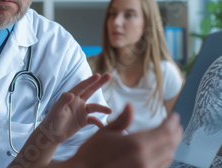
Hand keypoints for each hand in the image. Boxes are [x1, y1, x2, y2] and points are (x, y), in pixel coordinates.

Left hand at [8, 73, 111, 167]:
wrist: (52, 135)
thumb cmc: (52, 121)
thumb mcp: (56, 110)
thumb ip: (63, 101)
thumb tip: (71, 94)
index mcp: (71, 97)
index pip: (82, 87)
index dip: (90, 81)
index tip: (98, 75)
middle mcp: (77, 102)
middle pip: (90, 91)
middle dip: (99, 83)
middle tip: (109, 75)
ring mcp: (81, 111)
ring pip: (95, 107)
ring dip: (102, 108)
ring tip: (110, 111)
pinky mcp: (84, 121)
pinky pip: (94, 120)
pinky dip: (99, 123)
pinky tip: (102, 127)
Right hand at [65, 104, 182, 167]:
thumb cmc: (91, 153)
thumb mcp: (105, 132)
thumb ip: (122, 120)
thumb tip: (130, 106)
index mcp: (137, 144)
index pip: (164, 132)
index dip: (172, 123)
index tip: (174, 116)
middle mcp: (146, 159)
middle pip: (170, 145)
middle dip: (175, 133)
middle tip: (176, 125)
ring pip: (168, 157)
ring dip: (172, 146)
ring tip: (171, 137)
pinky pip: (160, 166)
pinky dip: (165, 157)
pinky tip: (160, 152)